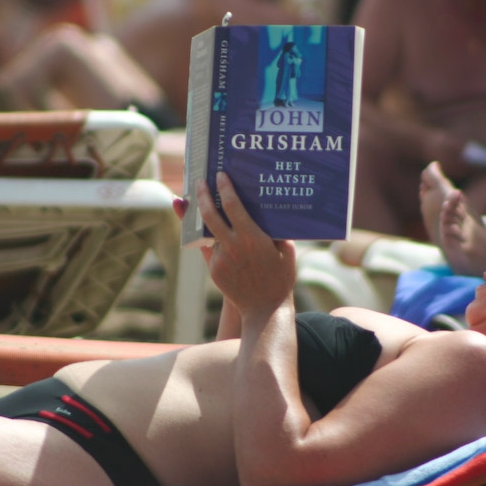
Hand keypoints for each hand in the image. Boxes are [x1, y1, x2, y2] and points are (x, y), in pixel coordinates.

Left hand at [195, 172, 295, 316]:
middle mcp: (232, 246)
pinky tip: (213, 234)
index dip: (225, 187)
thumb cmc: (281, 279)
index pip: (233, 205)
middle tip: (200, 182)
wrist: (265, 310)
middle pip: (210, 214)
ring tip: (202, 205)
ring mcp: (220, 259)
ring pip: (209, 233)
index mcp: (252, 237)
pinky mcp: (214, 270)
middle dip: (203, 195)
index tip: (220, 175)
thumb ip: (275, 231)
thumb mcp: (285, 251)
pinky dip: (213, 241)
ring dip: (206, 220)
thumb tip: (268, 211)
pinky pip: (212, 250)